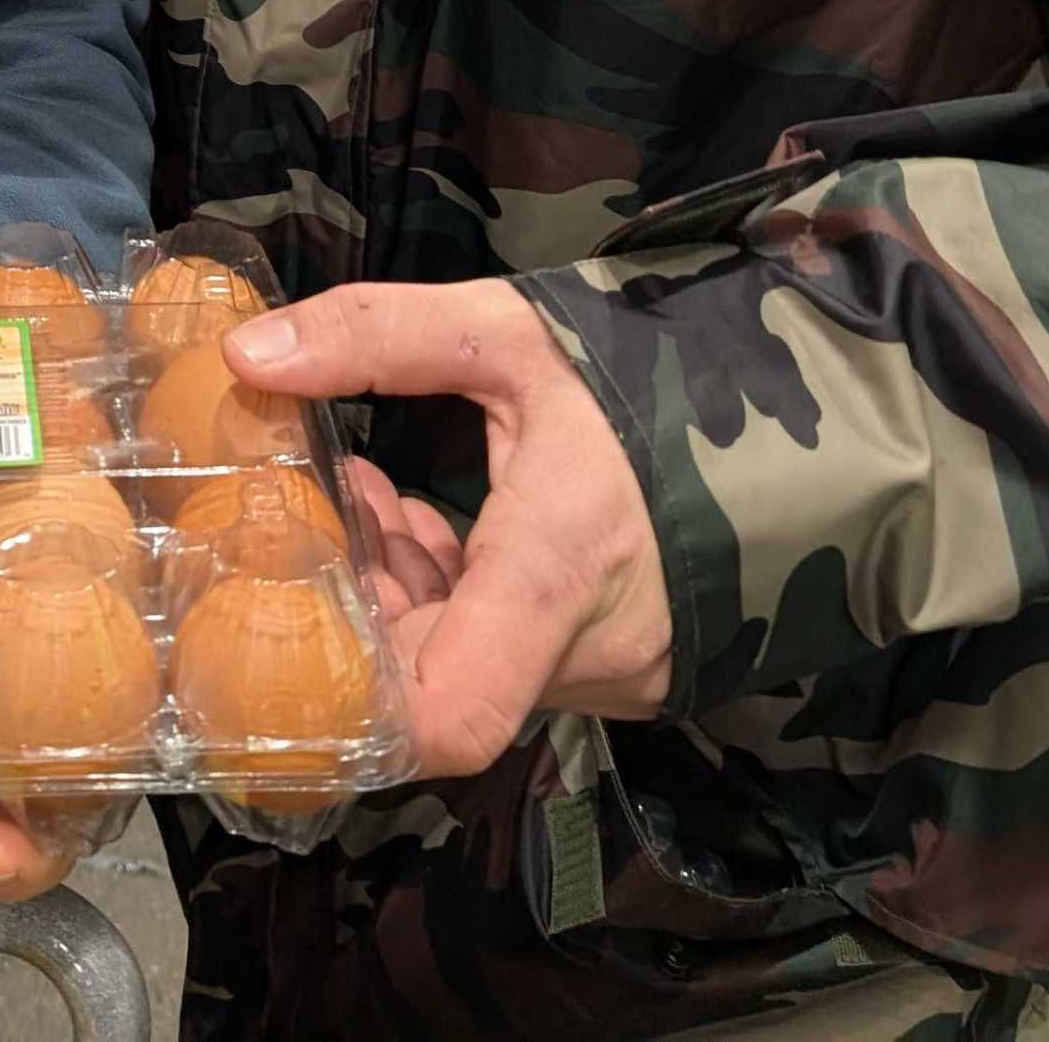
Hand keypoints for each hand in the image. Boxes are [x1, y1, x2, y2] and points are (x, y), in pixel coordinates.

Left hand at [224, 281, 673, 777]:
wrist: (803, 416)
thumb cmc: (654, 373)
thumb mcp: (509, 330)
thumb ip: (373, 336)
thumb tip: (244, 358)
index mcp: (557, 573)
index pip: (449, 718)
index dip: (353, 705)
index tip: (280, 624)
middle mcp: (584, 653)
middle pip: (424, 680)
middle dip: (349, 604)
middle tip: (309, 514)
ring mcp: (606, 671)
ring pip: (457, 662)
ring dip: (392, 590)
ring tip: (360, 492)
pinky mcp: (612, 665)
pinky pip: (501, 653)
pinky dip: (446, 597)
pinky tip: (417, 518)